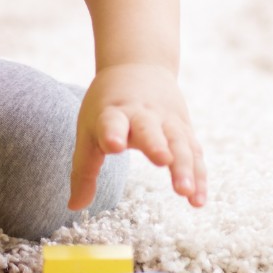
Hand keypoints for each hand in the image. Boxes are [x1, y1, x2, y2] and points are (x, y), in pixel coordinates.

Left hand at [69, 63, 206, 210]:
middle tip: (162, 160)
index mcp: (113, 112)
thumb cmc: (109, 106)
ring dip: (184, 167)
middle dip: (156, 145)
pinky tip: (197, 201)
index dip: (112, 132)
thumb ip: (85, 169)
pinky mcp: (185, 129)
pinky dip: (198, 176)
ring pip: (179, 143)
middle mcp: (142, 114)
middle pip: (150, 130)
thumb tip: (74, 207)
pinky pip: (194, 154)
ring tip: (186, 193)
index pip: (111, 122)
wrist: (139, 65)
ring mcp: (167, 121)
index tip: (113, 145)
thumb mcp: (89, 129)